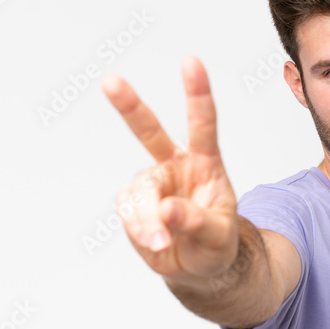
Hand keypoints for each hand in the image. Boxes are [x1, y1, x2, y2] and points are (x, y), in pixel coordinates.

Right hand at [102, 56, 237, 281]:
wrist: (196, 266)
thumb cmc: (216, 243)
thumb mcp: (219, 236)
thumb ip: (197, 222)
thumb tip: (168, 209)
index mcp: (205, 162)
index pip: (202, 124)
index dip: (197, 93)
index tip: (191, 62)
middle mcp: (174, 165)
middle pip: (148, 130)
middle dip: (129, 106)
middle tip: (110, 82)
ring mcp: (151, 183)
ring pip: (140, 192)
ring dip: (149, 220)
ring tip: (163, 243)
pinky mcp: (133, 203)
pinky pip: (128, 212)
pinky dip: (140, 230)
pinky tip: (155, 243)